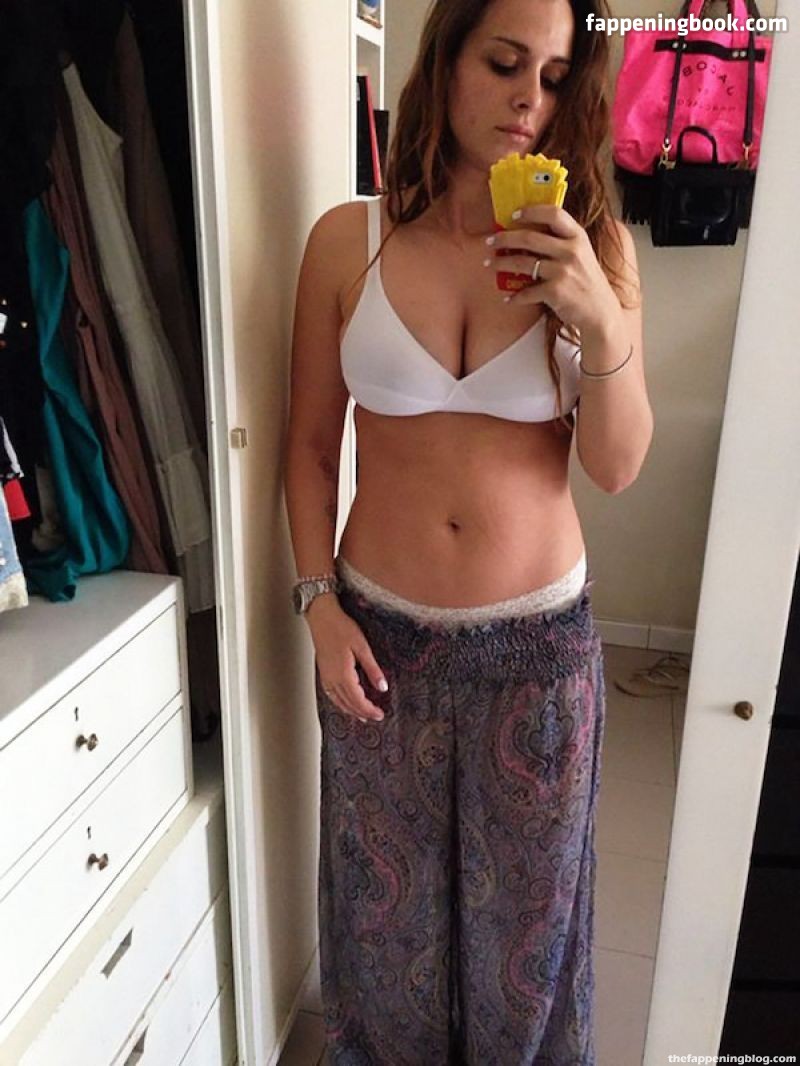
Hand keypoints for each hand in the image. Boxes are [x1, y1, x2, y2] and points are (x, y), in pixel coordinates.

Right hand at [309, 601, 387, 722]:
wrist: (322, 617)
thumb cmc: (341, 628)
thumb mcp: (362, 647)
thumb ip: (373, 669)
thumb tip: (383, 687)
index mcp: (343, 675)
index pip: (358, 700)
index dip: (370, 710)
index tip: (380, 714)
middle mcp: (332, 679)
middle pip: (348, 704)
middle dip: (363, 713)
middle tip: (376, 717)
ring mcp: (326, 677)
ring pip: (339, 701)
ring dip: (351, 711)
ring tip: (363, 716)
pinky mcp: (323, 672)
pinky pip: (332, 695)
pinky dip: (340, 703)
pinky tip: (345, 703)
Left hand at [486, 203, 619, 335]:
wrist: (600, 311)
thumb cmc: (586, 281)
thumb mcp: (581, 254)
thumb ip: (562, 241)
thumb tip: (528, 231)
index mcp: (578, 237)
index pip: (554, 214)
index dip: (531, 211)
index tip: (514, 214)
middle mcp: (571, 251)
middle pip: (529, 237)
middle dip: (504, 238)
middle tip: (490, 241)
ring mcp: (563, 271)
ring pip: (523, 263)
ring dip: (502, 263)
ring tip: (490, 264)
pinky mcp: (556, 292)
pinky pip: (527, 292)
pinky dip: (515, 297)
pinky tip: (508, 299)